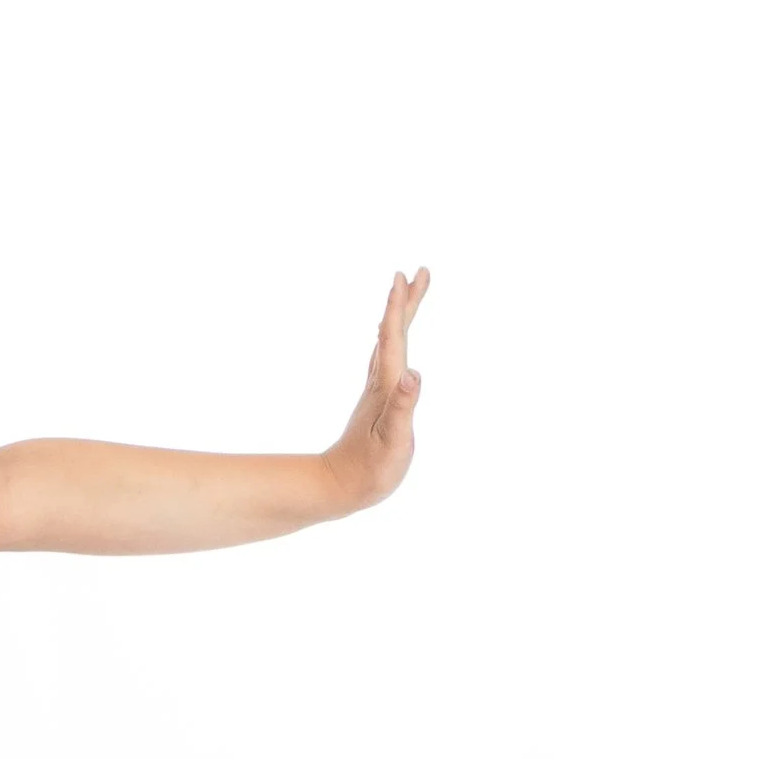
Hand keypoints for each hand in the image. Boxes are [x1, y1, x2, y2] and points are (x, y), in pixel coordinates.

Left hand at [325, 267, 429, 509]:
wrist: (339, 487)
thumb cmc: (369, 470)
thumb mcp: (393, 442)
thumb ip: (403, 408)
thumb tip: (413, 374)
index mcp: (385, 387)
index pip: (392, 339)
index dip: (398, 308)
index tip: (405, 277)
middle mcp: (379, 383)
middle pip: (392, 334)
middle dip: (405, 302)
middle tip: (420, 271)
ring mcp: (377, 391)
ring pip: (388, 344)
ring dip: (399, 317)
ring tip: (407, 294)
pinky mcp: (377, 402)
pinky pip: (386, 359)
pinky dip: (392, 340)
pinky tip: (392, 340)